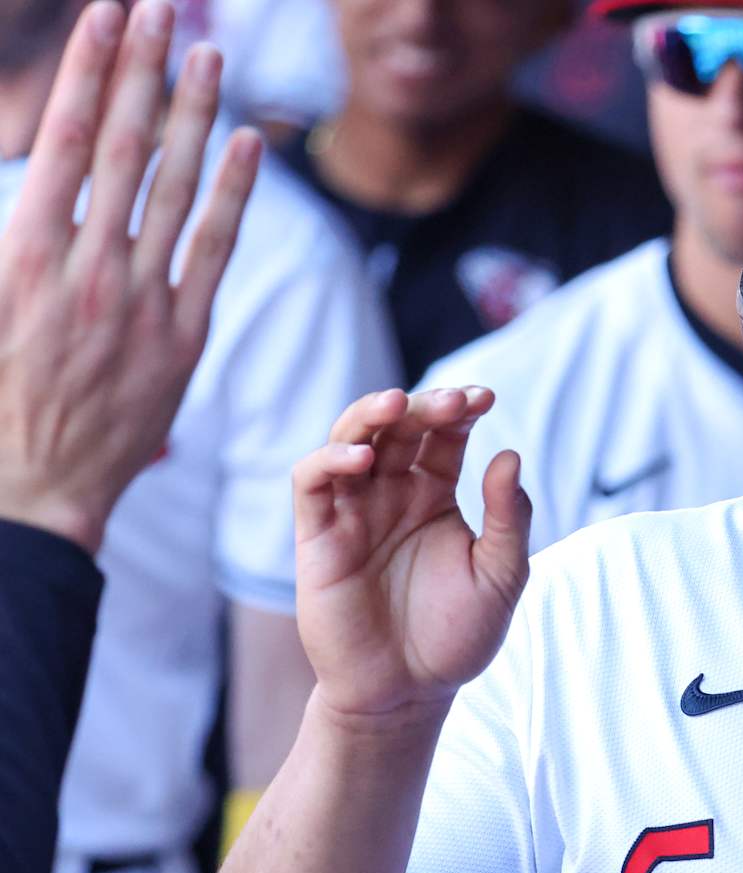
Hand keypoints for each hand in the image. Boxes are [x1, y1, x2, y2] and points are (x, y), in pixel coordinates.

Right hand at [0, 1, 259, 552]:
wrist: (31, 488)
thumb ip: (3, 239)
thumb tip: (24, 182)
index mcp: (24, 253)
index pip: (67, 136)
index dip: (93, 69)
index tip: (110, 15)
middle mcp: (88, 266)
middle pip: (123, 145)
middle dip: (142, 67)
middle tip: (161, 6)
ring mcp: (141, 300)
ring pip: (174, 186)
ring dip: (194, 113)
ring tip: (209, 54)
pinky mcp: (182, 336)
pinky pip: (215, 250)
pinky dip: (235, 193)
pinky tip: (251, 144)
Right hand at [293, 387, 530, 719]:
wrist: (407, 694)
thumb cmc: (455, 636)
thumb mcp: (501, 575)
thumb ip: (509, 518)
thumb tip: (509, 454)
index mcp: (436, 495)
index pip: (445, 434)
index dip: (461, 409)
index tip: (486, 398)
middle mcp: (393, 494)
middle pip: (400, 427)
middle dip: (425, 405)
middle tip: (455, 401)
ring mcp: (353, 511)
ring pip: (350, 439)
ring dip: (369, 415)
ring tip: (397, 404)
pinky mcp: (318, 537)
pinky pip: (313, 483)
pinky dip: (330, 460)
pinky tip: (362, 459)